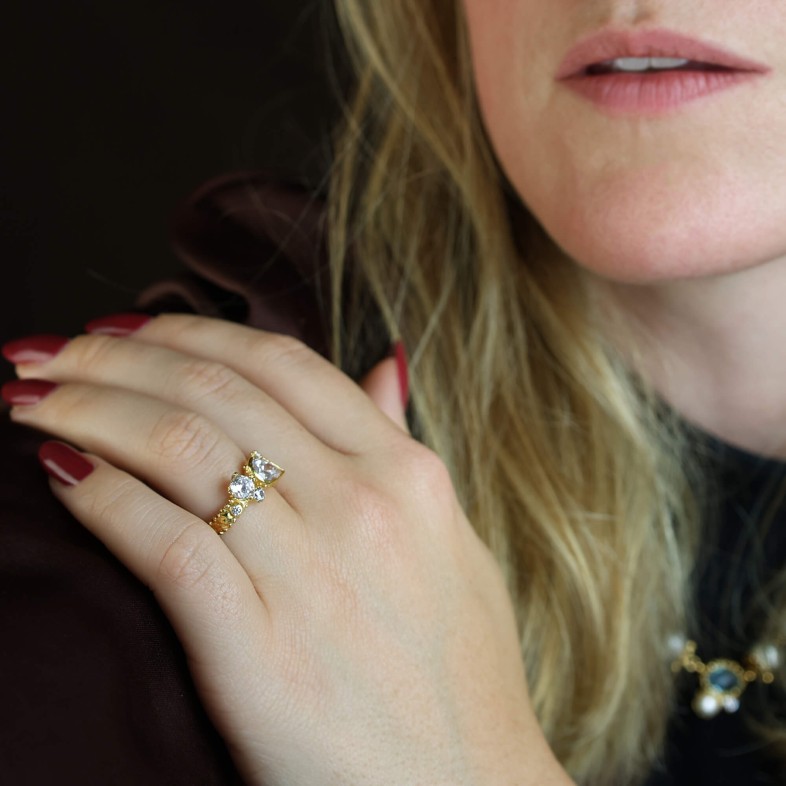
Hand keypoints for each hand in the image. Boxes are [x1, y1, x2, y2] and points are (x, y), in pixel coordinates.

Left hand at [3, 315, 568, 785]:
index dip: (190, 331)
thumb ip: (407, 447)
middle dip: (115, 358)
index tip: (127, 329)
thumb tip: (381, 366)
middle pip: (216, 392)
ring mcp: (314, 576)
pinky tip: (58, 479)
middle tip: (49, 353)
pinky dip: (102, 500)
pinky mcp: (261, 654)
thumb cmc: (461, 670)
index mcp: (406, 472)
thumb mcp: (456, 541)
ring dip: (88, 413)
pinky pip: (167, 546)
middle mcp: (362, 504)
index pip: (281, 364)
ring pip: (181, 450)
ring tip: (31, 403)